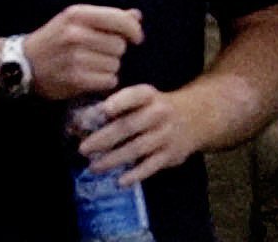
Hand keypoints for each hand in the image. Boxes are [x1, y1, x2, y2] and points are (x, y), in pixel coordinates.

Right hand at [24, 5, 144, 100]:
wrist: (22, 64)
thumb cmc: (55, 39)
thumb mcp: (76, 20)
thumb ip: (107, 17)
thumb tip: (137, 16)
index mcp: (78, 15)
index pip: (120, 19)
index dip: (133, 30)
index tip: (137, 38)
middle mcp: (76, 34)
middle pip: (119, 44)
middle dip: (116, 50)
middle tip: (101, 53)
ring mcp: (74, 58)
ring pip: (115, 63)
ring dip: (110, 66)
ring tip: (94, 65)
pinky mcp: (74, 80)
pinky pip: (108, 80)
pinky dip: (105, 81)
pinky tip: (92, 78)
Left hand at [78, 83, 205, 184]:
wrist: (197, 117)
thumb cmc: (157, 108)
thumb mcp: (144, 100)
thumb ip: (118, 109)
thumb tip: (80, 124)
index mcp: (150, 96)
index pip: (135, 95)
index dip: (120, 102)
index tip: (103, 110)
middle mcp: (160, 113)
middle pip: (130, 126)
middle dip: (105, 138)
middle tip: (83, 149)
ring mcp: (166, 134)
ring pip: (138, 148)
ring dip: (114, 159)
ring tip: (94, 167)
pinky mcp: (171, 154)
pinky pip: (151, 166)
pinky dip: (136, 174)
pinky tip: (120, 181)